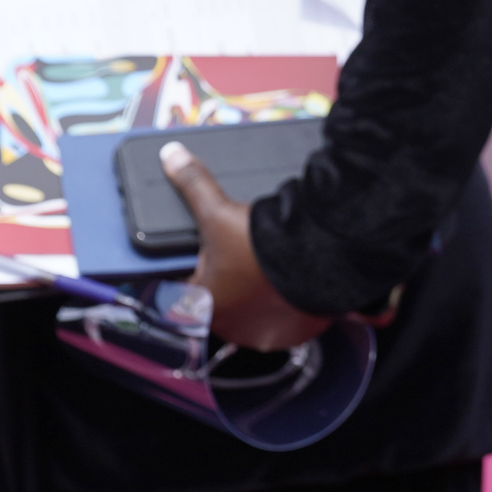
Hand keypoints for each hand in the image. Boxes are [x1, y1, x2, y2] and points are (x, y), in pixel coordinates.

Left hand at [163, 141, 334, 351]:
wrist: (321, 254)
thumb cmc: (263, 244)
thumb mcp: (219, 210)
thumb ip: (193, 185)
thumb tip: (170, 157)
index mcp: (205, 306)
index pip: (188, 294)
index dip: (198, 272)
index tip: (211, 257)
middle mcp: (234, 329)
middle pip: (225, 304)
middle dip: (231, 285)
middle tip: (243, 258)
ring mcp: (268, 334)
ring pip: (257, 314)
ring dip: (260, 299)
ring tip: (268, 270)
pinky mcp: (298, 333)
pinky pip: (288, 321)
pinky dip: (289, 306)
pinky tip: (292, 285)